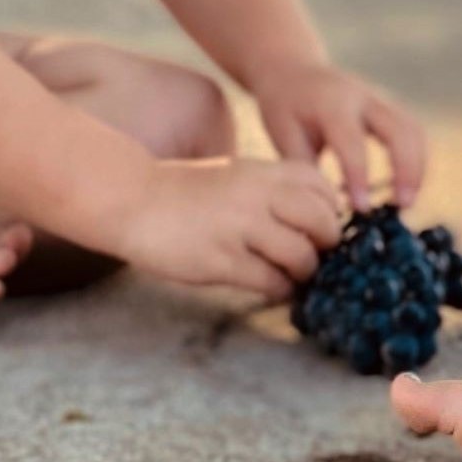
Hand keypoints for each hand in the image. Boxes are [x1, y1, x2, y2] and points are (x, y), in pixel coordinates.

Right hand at [117, 157, 344, 298]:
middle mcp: (257, 195)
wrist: (131, 199)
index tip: (320, 227)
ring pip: (301, 256)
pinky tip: (271, 287)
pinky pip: (270, 281)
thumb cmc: (185, 192)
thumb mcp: (235, 175)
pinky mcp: (221, 260)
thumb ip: (272, 190)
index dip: (330, 211)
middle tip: (314, 256)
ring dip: (303, 272)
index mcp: (263, 171)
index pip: (322, 188)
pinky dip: (279, 290)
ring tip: (291, 275)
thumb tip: (313, 218)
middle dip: (326, 246)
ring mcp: (240, 227)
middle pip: (322, 222)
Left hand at [251, 61, 428, 211]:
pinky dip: (416, 161)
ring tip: (406, 201)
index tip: (361, 208)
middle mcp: (363, 96)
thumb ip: (306, 168)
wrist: (294, 69)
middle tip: (403, 206)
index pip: (352, 143)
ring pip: (414, 131)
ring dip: (418, 168)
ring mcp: (382, 98)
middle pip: (400, 130)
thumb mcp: (283, 135)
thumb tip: (326, 208)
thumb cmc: (284, 106)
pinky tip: (405, 186)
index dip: (359, 177)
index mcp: (331, 103)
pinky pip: (413, 132)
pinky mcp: (391, 106)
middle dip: (407, 170)